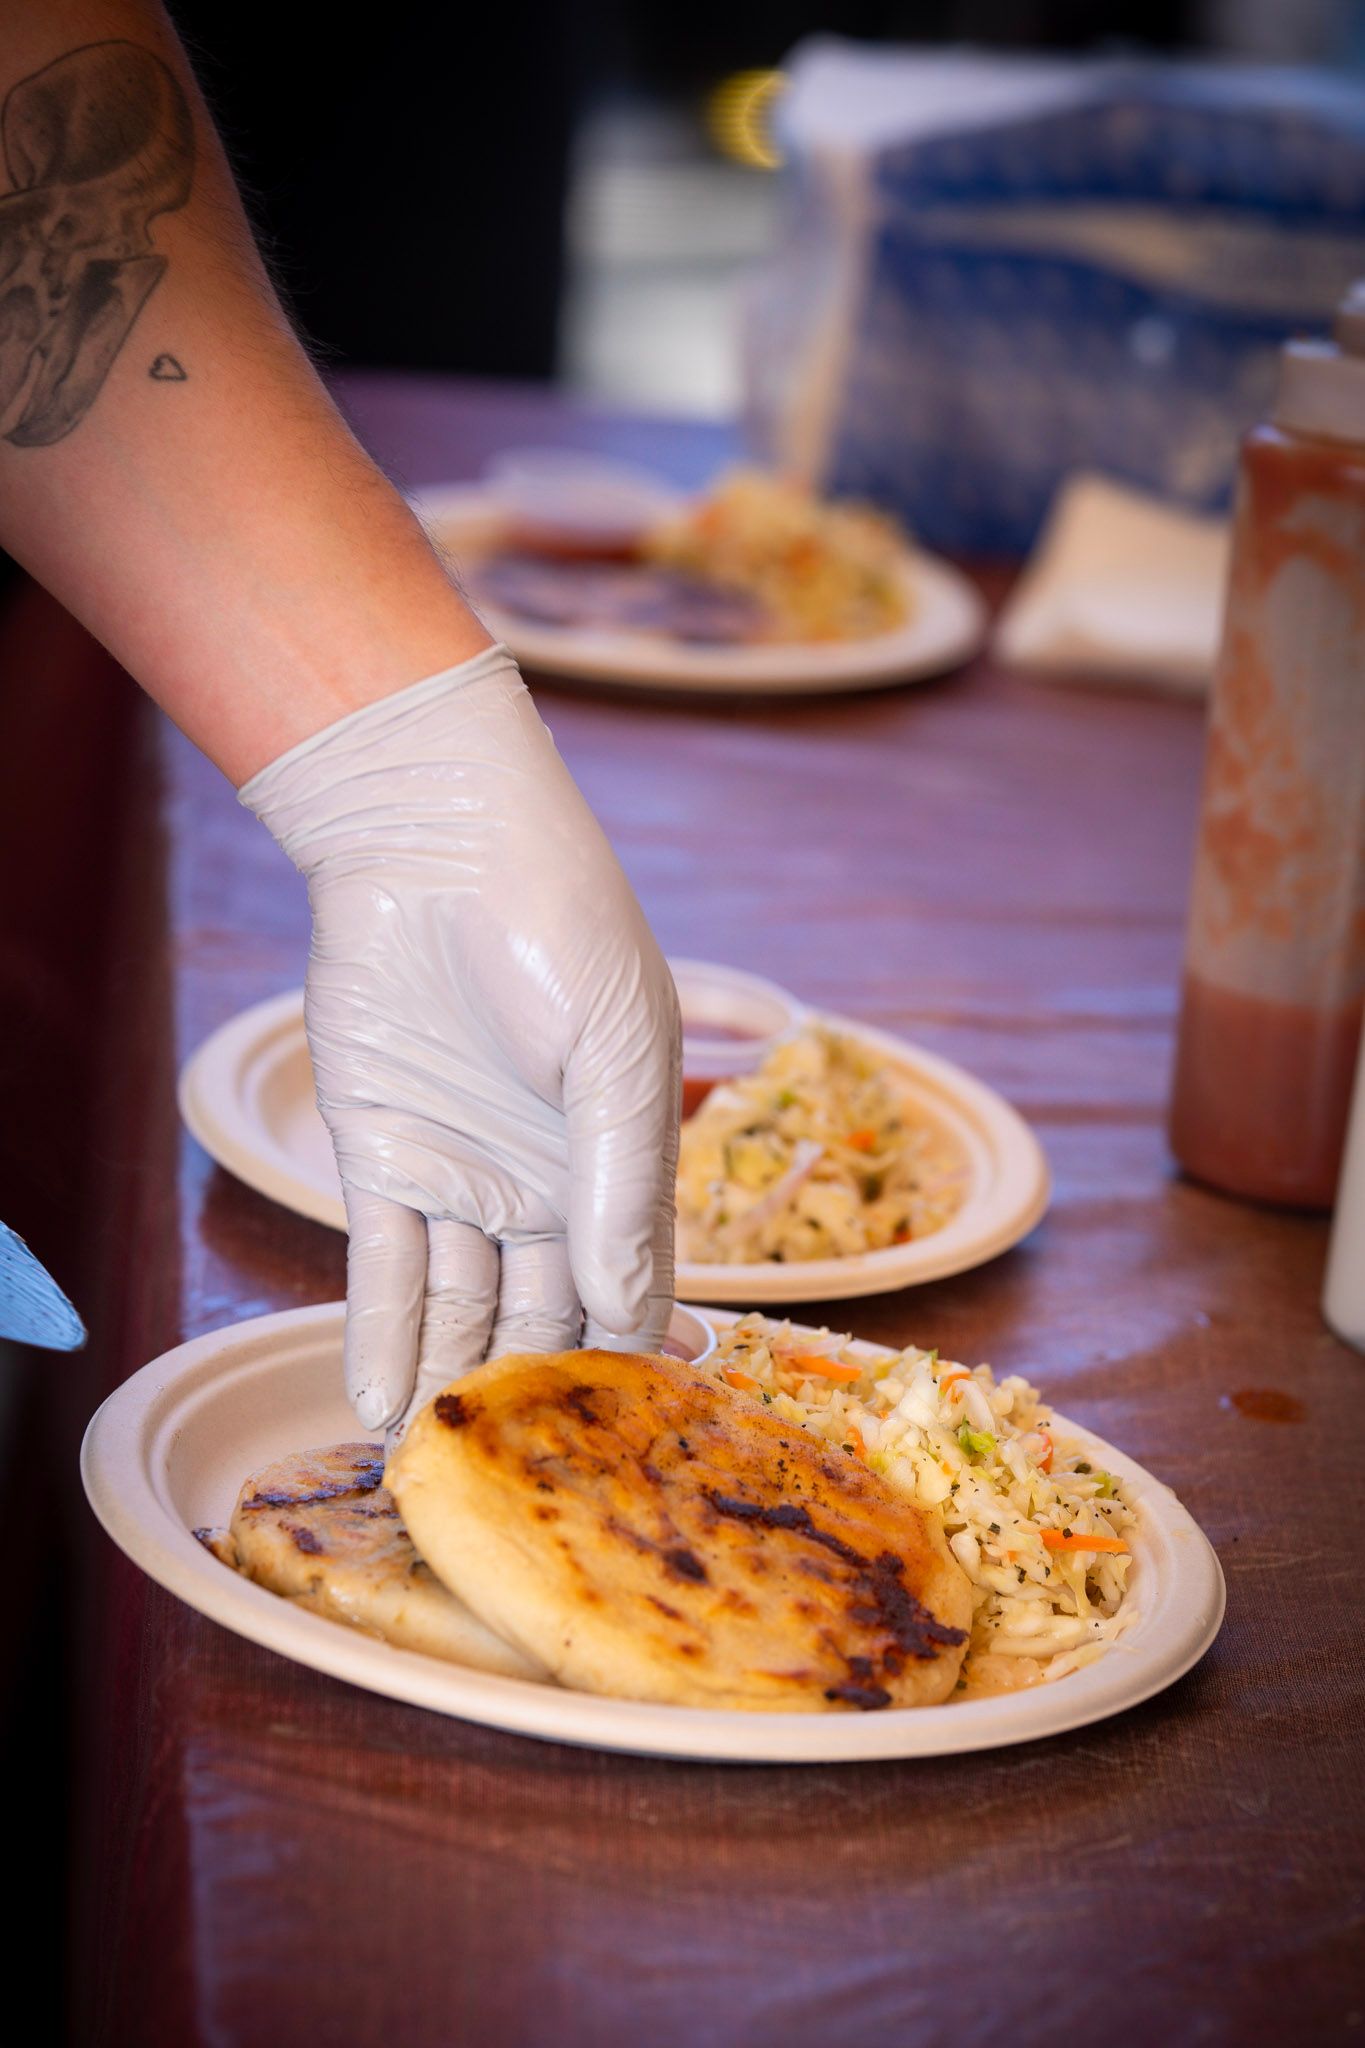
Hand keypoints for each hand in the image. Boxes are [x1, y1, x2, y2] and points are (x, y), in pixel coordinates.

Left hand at [241, 645, 679, 1435]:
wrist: (433, 839)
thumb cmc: (556, 925)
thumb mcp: (613, 1053)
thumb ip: (620, 1182)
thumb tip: (632, 1304)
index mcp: (619, 1161)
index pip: (632, 1290)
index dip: (627, 1368)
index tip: (623, 1458)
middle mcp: (543, 1183)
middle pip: (542, 1316)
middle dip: (531, 1396)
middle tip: (520, 1488)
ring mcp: (461, 1174)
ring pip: (460, 1307)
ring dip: (450, 1384)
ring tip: (438, 1470)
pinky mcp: (383, 1157)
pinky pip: (384, 1268)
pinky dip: (381, 1333)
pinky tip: (380, 1402)